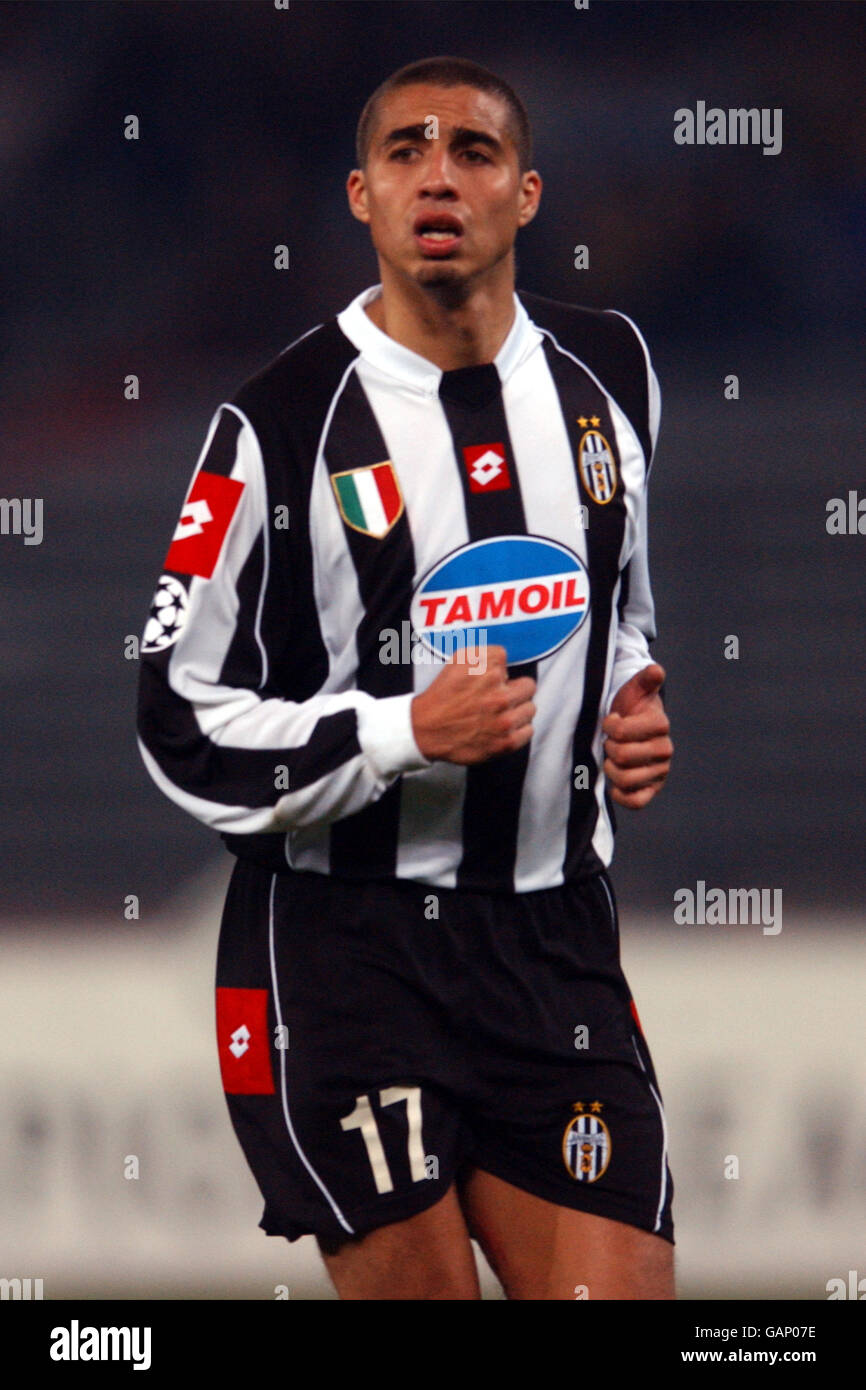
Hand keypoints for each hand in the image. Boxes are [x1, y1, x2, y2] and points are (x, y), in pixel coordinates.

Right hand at [410, 645, 535, 763]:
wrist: (426, 730)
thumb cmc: (442, 697)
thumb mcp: (457, 661)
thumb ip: (485, 653)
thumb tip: (504, 661)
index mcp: (489, 673)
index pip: (508, 661)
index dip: (497, 669)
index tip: (489, 679)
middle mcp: (500, 696)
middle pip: (528, 686)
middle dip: (514, 689)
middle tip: (499, 697)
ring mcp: (505, 721)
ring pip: (530, 708)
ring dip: (518, 710)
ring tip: (500, 714)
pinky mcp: (506, 742)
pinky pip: (528, 731)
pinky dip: (518, 730)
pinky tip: (503, 728)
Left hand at [601, 663, 672, 808]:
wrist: (630, 729)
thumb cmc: (629, 709)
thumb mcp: (634, 691)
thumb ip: (644, 680)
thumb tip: (655, 670)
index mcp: (660, 725)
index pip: (623, 731)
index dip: (611, 726)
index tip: (611, 721)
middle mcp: (664, 750)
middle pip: (622, 756)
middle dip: (609, 748)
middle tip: (611, 742)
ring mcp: (659, 772)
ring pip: (627, 780)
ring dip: (612, 771)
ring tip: (611, 760)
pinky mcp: (651, 790)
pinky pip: (636, 802)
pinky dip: (622, 794)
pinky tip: (615, 783)